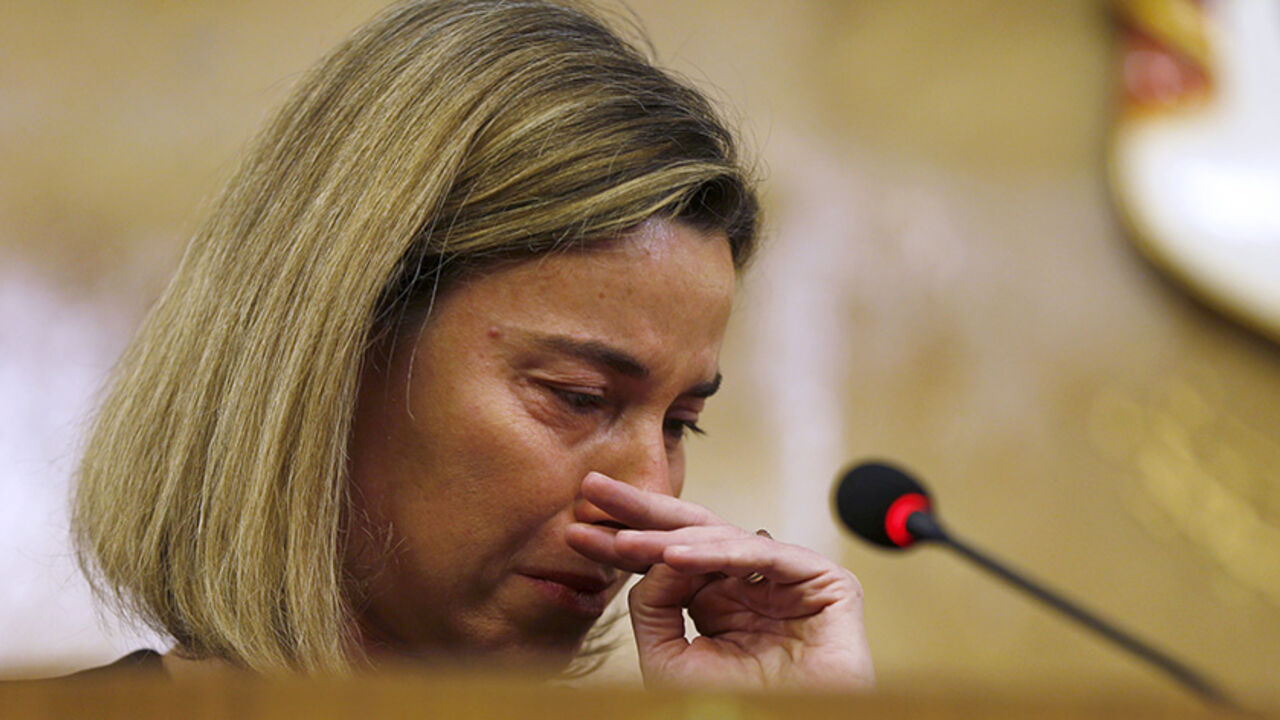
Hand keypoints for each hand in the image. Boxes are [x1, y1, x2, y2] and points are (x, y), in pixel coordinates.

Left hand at [565, 472, 873, 690]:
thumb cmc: (739, 710)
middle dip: (639, 511)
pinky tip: (674, 555)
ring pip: (722, 538)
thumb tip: (649, 559)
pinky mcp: (825, 579)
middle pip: (690, 533)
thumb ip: (653, 608)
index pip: (666, 557)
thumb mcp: (672, 659)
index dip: (621, 542)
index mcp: (718, 599)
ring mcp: (787, 577)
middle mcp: (751, 580)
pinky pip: (764, 556)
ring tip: (621, 539)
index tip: (576, 528)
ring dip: (667, 535)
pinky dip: (718, 553)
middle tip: (592, 488)